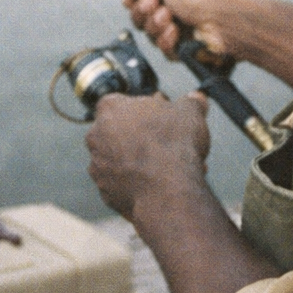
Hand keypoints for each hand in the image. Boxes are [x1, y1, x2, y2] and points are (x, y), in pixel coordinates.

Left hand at [86, 90, 209, 224]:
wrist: (167, 191)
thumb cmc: (173, 145)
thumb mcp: (190, 112)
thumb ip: (191, 102)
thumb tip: (196, 100)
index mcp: (111, 108)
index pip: (122, 101)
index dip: (145, 108)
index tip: (162, 116)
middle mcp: (97, 136)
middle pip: (119, 131)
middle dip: (141, 136)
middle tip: (167, 141)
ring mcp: (98, 167)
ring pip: (121, 159)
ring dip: (140, 161)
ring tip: (169, 167)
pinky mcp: (105, 193)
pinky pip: (122, 184)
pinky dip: (137, 183)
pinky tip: (160, 184)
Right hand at [117, 0, 250, 61]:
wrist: (233, 22)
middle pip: (143, 10)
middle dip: (143, 9)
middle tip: (154, 5)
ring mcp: (183, 23)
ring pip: (151, 31)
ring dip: (155, 25)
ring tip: (169, 19)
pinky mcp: (186, 45)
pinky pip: (164, 47)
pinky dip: (166, 41)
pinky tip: (176, 34)